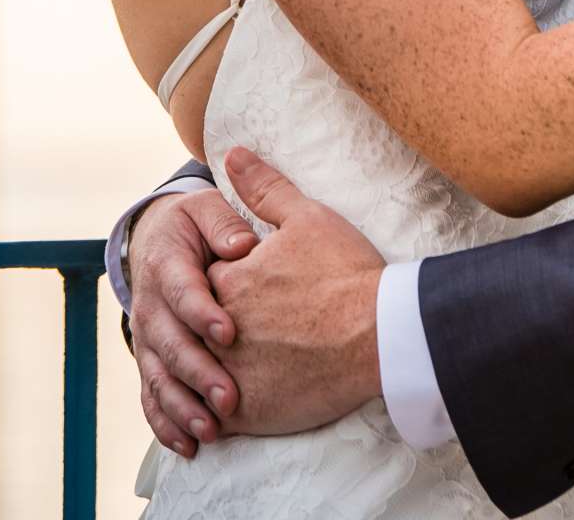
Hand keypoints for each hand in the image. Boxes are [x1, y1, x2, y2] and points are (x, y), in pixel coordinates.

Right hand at [128, 189, 257, 458]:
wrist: (158, 240)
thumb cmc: (196, 225)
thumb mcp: (207, 208)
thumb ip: (223, 223)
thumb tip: (244, 245)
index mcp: (165, 264)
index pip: (182, 291)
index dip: (202, 313)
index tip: (229, 333)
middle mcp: (150, 306)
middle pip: (169, 345)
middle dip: (198, 373)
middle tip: (228, 398)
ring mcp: (146, 339)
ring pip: (158, 379)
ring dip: (183, 408)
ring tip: (211, 432)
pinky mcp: (149, 362)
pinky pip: (151, 397)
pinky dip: (166, 424)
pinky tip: (189, 447)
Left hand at [206, 147, 385, 435]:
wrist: (379, 333)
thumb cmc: (346, 272)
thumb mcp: (306, 216)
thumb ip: (263, 188)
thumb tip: (232, 155)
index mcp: (228, 280)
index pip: (198, 281)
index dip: (214, 283)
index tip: (234, 288)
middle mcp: (220, 328)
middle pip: (193, 331)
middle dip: (203, 332)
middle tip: (227, 335)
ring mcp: (230, 374)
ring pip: (197, 378)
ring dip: (203, 377)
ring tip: (224, 375)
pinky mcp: (248, 412)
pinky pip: (214, 418)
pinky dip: (214, 414)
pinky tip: (230, 408)